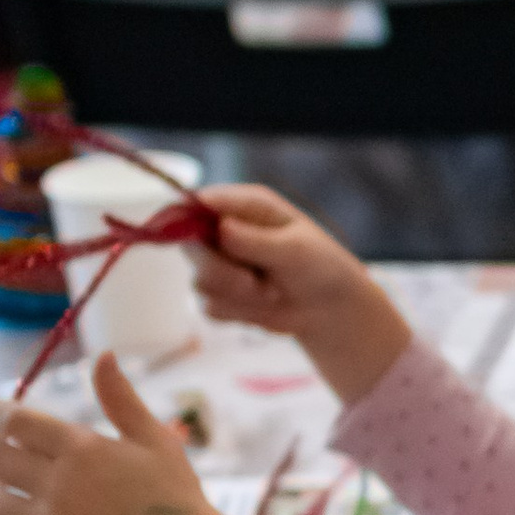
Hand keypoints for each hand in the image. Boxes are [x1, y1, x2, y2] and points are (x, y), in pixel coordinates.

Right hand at [191, 186, 411, 402]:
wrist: (329, 308)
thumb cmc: (320, 266)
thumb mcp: (296, 249)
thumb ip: (258, 240)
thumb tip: (222, 228)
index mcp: (244, 206)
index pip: (197, 202)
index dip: (185, 218)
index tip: (196, 240)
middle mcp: (224, 230)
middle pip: (190, 245)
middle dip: (221, 271)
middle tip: (252, 282)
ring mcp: (218, 262)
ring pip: (201, 281)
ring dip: (239, 296)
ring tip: (273, 292)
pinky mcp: (218, 294)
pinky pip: (210, 308)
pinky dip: (239, 313)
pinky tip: (264, 305)